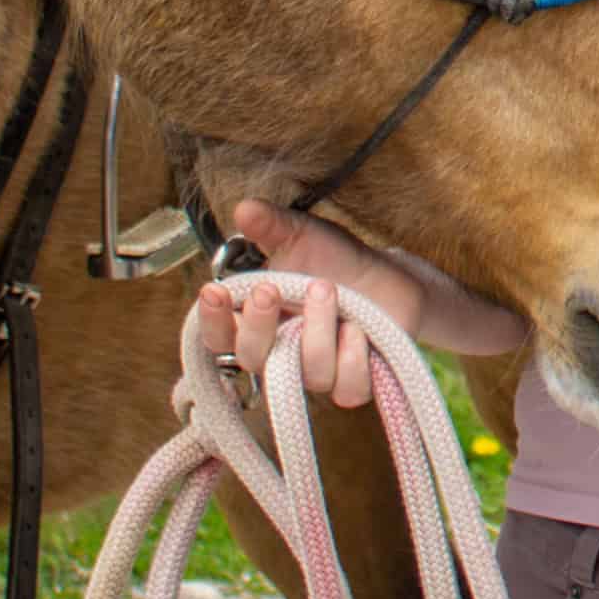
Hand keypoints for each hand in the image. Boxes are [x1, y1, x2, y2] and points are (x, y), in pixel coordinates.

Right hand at [190, 202, 419, 408]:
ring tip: (328, 290)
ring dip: (316, 331)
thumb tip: (244, 209)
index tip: (213, 291)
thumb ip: (271, 226)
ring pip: (306, 373)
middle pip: (252, 358)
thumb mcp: (302, 235)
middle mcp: (280, 352)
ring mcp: (316, 372)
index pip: (219, 335)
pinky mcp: (353, 382)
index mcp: (257, 321)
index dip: (211, 320)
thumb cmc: (334, 259)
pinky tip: (358, 330)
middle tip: (269, 290)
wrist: (387, 275)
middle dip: (257, 325)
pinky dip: (353, 360)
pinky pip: (347, 389)